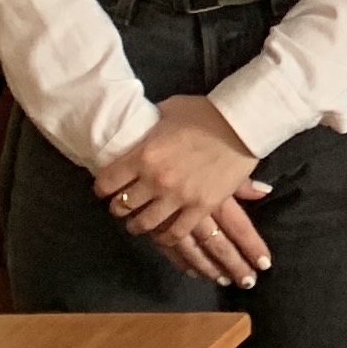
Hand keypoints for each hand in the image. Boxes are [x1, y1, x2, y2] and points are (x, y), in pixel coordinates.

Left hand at [93, 94, 271, 288]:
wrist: (243, 123)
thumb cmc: (205, 112)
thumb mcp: (169, 110)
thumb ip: (150, 123)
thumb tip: (142, 124)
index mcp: (143, 155)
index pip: (106, 183)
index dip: (103, 188)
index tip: (108, 188)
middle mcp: (155, 180)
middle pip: (121, 207)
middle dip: (119, 207)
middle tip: (124, 205)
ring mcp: (178, 196)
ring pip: (144, 224)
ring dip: (138, 225)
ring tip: (140, 222)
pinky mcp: (200, 207)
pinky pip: (174, 233)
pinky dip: (165, 236)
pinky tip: (163, 233)